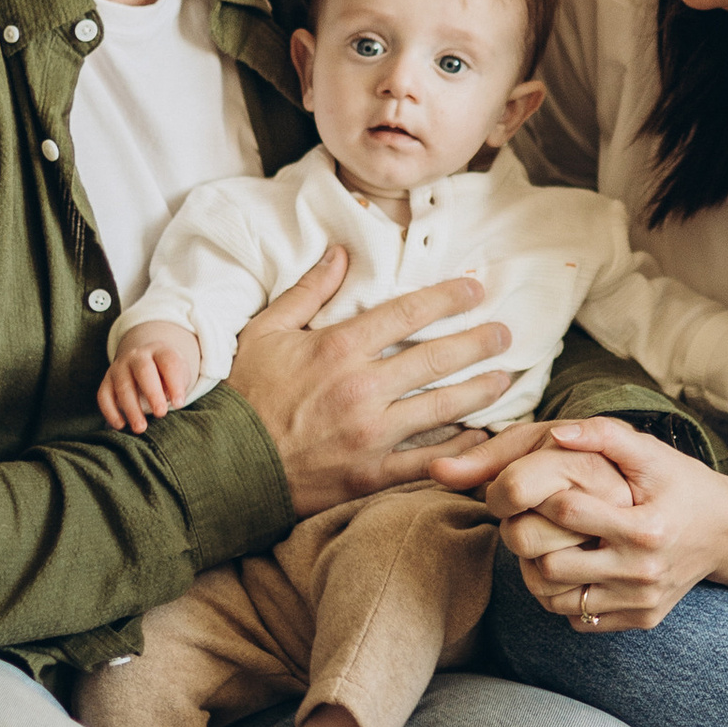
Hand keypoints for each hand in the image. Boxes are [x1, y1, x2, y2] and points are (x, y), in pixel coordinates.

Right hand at [100, 328, 201, 431]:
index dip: (175, 383)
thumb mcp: (179, 373)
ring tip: (140, 428)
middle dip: (152, 393)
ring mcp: (119, 367)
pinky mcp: (106, 381)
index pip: (169, 363)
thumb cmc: (166, 373)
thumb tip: (171, 400)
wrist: (145, 361)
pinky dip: (110, 411)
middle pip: (144, 371)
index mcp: (159, 351)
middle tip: (161, 414)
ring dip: (131, 408)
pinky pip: (104, 395)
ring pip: (123, 386)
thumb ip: (178, 383)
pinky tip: (120, 425)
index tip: (179, 404)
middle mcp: (137, 356)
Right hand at [226, 246, 517, 517]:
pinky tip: (482, 436)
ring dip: (480, 390)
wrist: (221, 467)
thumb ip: (307, 291)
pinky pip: (427, 460)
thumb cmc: (242, 396)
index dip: (448, 298)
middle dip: (478, 342)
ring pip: (442, 407)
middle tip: (506, 333)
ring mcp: (370, 435)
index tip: (475, 291)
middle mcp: (362, 388)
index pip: (408, 313)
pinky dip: (459, 449)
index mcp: (338, 348)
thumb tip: (339, 252)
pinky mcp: (371, 474)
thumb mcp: (265, 332)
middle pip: (437, 358)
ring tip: (504, 378)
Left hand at [434, 414, 727, 631]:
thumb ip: (606, 435)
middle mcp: (642, 572)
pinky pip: (579, 619)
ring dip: (537, 572)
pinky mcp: (639, 619)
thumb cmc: (684, 486)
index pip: (566, 512)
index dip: (538, 496)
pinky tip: (569, 568)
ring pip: (556, 600)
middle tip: (523, 519)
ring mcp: (640, 602)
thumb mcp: (653, 454)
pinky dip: (563, 597)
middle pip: (551, 565)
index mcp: (645, 529)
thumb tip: (557, 434)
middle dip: (528, 539)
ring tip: (542, 544)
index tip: (531, 488)